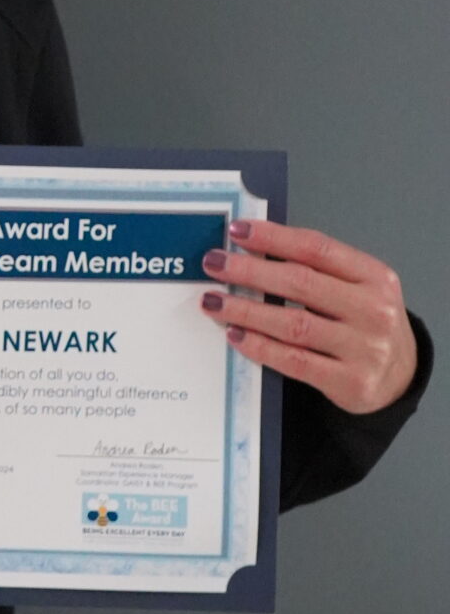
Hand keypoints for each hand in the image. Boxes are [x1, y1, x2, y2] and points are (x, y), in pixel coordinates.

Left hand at [200, 220, 417, 414]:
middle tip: (215, 264)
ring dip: (246, 310)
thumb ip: (317, 269)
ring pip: (293, 324)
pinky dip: (260, 347)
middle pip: (301, 283)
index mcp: (375, 276)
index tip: (237, 232)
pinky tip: (236, 334)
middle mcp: (373, 310)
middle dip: (250, 271)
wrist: (400, 375)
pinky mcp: (350, 382)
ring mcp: (364, 348)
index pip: (317, 248)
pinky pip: (294, 361)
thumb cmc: (365, 323)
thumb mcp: (357, 287)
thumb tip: (253, 251)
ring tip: (214, 301)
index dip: (273, 238)